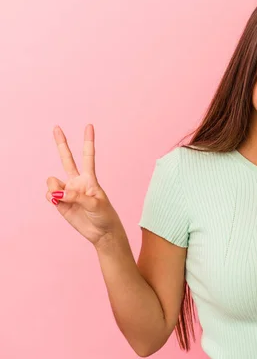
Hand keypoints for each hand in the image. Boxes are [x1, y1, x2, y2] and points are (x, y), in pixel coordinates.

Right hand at [46, 124, 121, 245]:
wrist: (102, 233)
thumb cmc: (104, 216)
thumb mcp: (95, 205)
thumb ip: (76, 197)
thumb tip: (57, 193)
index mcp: (90, 179)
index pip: (88, 156)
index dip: (88, 141)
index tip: (89, 126)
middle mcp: (77, 182)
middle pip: (67, 159)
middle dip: (61, 143)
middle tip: (56, 127)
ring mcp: (67, 191)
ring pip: (52, 181)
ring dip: (54, 188)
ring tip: (64, 198)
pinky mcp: (59, 203)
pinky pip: (49, 195)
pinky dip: (51, 198)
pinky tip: (58, 202)